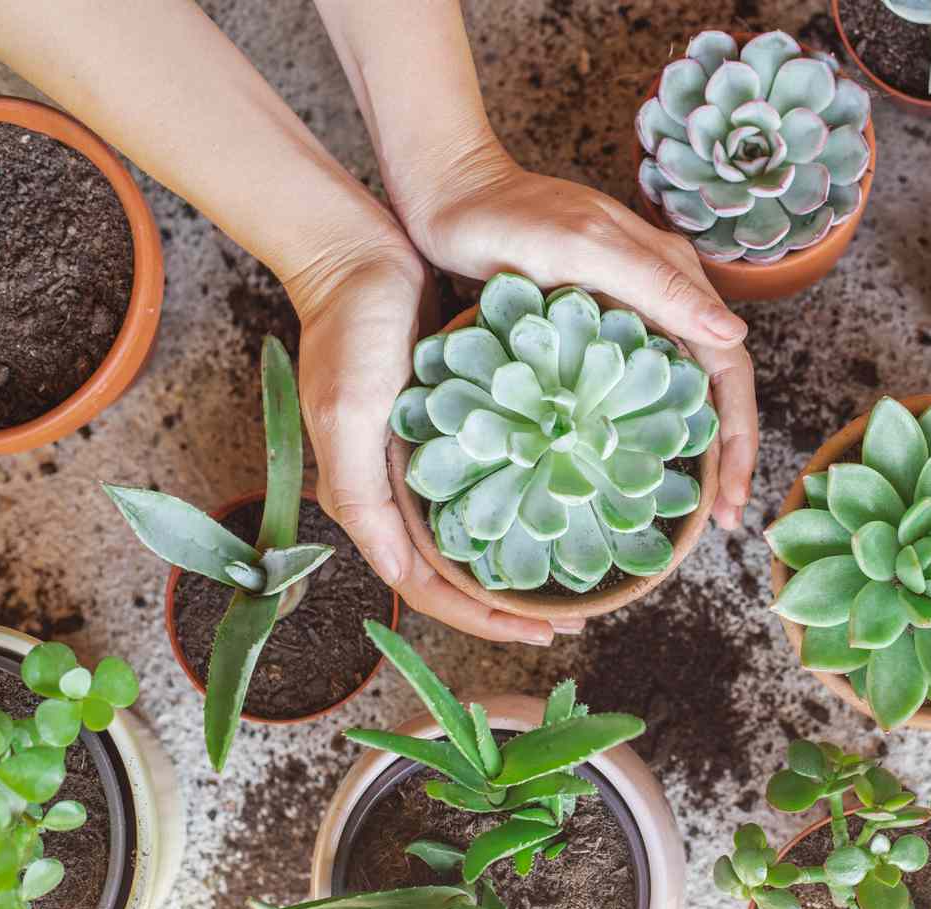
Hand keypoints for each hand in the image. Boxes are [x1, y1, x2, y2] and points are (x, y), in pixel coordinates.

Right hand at [287, 232, 575, 644]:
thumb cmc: (349, 332)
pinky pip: (497, 476)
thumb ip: (364, 499)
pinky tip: (575, 497)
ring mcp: (430, 459)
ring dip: (527, 555)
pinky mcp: (457, 423)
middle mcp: (402, 490)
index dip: (488, 621)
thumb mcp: (348, 416)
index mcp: (372, 502)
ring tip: (582, 571)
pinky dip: (531, 497)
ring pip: (483, 529)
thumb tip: (400, 580)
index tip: (547, 633)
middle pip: (462, 573)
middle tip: (577, 618)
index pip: (433, 590)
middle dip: (515, 605)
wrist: (360, 255)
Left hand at [392, 142, 757, 530]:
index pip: (729, 366)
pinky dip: (649, 432)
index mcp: (674, 276)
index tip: (733, 499)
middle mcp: (664, 298)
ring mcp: (631, 315)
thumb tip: (732, 335)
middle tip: (723, 523)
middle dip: (727, 457)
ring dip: (694, 451)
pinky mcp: (596, 331)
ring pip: (680, 392)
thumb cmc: (508, 219)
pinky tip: (638, 471)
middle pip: (715, 387)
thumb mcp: (583, 249)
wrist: (449, 196)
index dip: (738, 437)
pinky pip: (638, 389)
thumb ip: (659, 286)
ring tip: (696, 511)